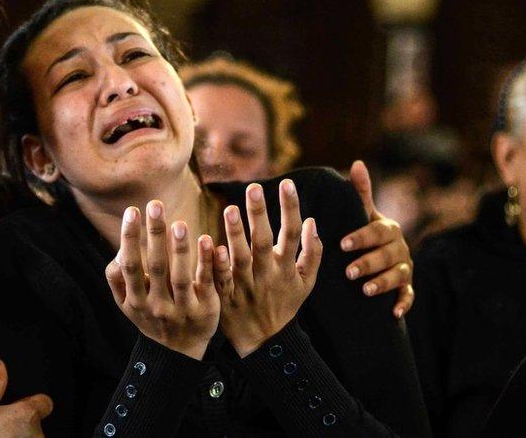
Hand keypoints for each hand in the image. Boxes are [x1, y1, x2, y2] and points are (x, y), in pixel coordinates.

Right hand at [105, 201, 219, 359]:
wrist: (177, 353)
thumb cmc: (149, 317)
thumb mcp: (126, 303)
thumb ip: (117, 277)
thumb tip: (121, 247)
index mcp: (136, 301)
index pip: (130, 266)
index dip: (129, 238)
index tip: (132, 211)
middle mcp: (157, 306)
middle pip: (155, 267)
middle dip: (154, 235)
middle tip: (155, 204)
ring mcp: (182, 309)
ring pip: (180, 277)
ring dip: (179, 249)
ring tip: (179, 223)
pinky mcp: (206, 310)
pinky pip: (206, 283)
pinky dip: (207, 262)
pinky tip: (208, 240)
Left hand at [213, 180, 321, 357]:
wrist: (263, 342)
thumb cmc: (284, 305)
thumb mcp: (306, 283)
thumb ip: (312, 253)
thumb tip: (312, 221)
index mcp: (287, 267)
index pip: (292, 232)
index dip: (290, 207)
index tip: (287, 182)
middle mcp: (267, 274)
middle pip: (264, 240)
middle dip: (260, 214)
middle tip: (254, 187)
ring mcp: (246, 285)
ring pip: (241, 257)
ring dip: (236, 234)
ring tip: (231, 209)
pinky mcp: (226, 296)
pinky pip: (221, 279)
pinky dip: (218, 264)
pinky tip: (213, 245)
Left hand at [341, 160, 413, 317]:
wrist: (377, 255)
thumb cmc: (365, 231)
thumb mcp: (362, 213)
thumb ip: (360, 192)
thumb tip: (357, 162)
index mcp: (388, 229)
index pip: (378, 231)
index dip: (361, 237)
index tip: (343, 243)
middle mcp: (400, 247)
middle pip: (388, 255)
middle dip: (369, 263)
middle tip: (348, 272)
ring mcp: (405, 268)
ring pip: (398, 275)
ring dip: (383, 283)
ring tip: (364, 289)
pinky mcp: (406, 287)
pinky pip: (409, 296)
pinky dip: (403, 303)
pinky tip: (393, 312)